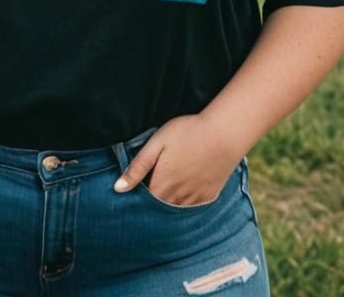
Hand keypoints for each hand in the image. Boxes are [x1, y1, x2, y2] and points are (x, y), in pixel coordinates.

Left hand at [113, 114, 239, 206]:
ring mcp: (196, 198)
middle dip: (151, 205)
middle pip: (159, 209)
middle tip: (149, 188)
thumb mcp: (157, 143)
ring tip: (165, 190)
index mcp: (162, 185)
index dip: (137, 198)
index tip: (133, 190)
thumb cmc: (188, 133)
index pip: (144, 202)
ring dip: (168, 206)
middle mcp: (178, 197)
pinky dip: (185, 204)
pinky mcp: (209, 195)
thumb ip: (138, 166)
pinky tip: (183, 192)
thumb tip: (118, 188)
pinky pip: (193, 208)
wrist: (224, 133)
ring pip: (176, 211)